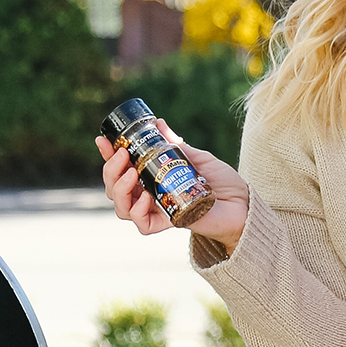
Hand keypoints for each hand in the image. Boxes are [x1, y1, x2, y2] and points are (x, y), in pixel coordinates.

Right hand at [96, 122, 249, 252]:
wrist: (243, 203)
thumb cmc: (223, 183)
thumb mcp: (197, 157)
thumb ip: (176, 145)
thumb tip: (158, 122)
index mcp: (153, 178)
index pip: (122, 169)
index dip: (108, 156)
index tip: (102, 140)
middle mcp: (150, 195)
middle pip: (114, 188)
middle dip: (110, 171)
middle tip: (121, 155)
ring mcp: (157, 210)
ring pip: (121, 206)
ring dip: (119, 189)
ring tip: (130, 174)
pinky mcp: (167, 223)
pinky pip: (142, 223)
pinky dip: (137, 211)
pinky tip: (144, 199)